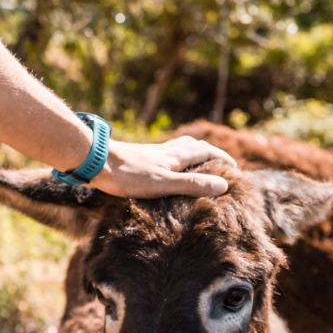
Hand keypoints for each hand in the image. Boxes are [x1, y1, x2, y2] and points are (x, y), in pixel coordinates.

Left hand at [89, 137, 235, 197]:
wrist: (97, 162)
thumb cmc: (129, 175)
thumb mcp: (165, 184)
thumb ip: (193, 184)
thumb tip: (223, 185)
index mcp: (177, 155)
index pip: (208, 152)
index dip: (223, 159)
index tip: (235, 169)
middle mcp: (168, 151)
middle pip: (196, 146)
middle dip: (212, 154)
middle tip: (221, 165)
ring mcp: (154, 153)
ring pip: (180, 148)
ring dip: (194, 153)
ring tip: (200, 163)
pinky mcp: (141, 158)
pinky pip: (166, 155)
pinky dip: (177, 158)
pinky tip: (167, 168)